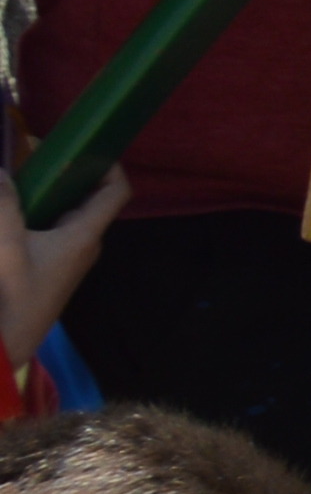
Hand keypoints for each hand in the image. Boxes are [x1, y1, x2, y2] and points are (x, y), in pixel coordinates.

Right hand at [0, 169, 119, 367]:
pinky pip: (48, 232)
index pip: (116, 191)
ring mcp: (65, 258)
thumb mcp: (5, 246)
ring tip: (20, 176)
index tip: (82, 145)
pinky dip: (34, 215)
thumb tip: (2, 171)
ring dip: (46, 194)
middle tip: (34, 155)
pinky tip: (11, 211)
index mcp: (85, 235)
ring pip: (63, 214)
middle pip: (86, 198)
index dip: (108, 164)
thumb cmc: (11, 296)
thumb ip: (5, 205)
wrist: (3, 347)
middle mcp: (83, 244)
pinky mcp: (47, 269)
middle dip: (65, 174)